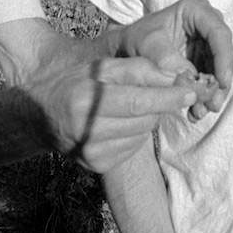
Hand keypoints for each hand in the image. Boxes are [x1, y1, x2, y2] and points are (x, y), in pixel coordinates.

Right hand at [26, 55, 199, 173]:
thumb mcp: (101, 67)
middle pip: (145, 119)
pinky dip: (135, 134)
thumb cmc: (77, 83)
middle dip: (162, 105)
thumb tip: (175, 78)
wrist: (40, 116)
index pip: (138, 101)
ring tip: (130, 108)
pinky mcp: (97, 165)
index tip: (192, 91)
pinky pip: (133, 148)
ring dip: (147, 119)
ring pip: (142, 134)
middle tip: (169, 95)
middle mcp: (87, 128)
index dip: (168, 96)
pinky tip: (119, 125)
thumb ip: (138, 68)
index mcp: (86, 99)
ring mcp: (91, 151)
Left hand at [114, 0, 232, 118]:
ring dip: (211, 94)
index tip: (222, 81)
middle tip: (212, 104)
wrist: (126, 48)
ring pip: (219, 70)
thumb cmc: (136, 38)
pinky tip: (194, 112)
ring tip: (200, 112)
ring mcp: (207, 44)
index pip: (219, 33)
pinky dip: (202, 96)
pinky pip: (209, 80)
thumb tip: (188, 79)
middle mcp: (207, 25)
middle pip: (223, 54)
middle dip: (219, 82)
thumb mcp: (146, 44)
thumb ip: (166, 59)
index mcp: (196, 10)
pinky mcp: (203, 62)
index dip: (224, 58)